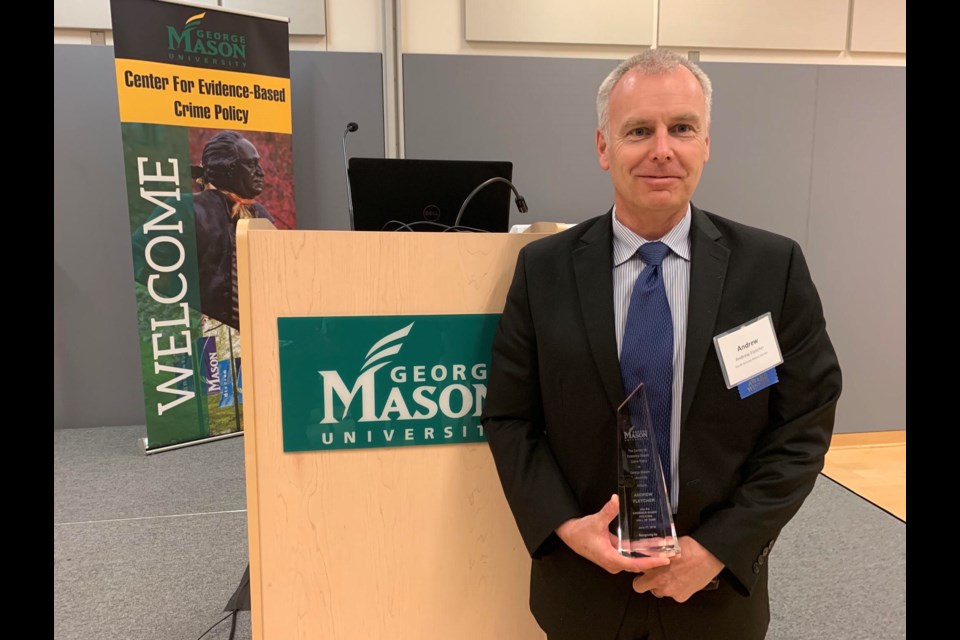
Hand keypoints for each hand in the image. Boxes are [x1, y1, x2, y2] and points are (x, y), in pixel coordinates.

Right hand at [555, 494, 671, 574]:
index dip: (650, 563)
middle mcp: (614, 563)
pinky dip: (644, 553)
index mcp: (610, 558)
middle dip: (656, 560)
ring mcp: (615, 561)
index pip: (634, 564)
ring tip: (669, 550)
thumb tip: (616, 499)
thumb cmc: (581, 531)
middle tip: (675, 555)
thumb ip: (607, 511)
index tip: (664, 560)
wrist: (570, 536)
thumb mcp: (595, 521)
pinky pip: (632, 557)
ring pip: (636, 561)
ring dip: (651, 557)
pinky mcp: (615, 557)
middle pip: (639, 565)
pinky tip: (655, 547)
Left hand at [631, 536, 723, 602]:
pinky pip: (674, 595)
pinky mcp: (681, 596)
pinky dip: (677, 590)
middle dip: (645, 582)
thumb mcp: (665, 546)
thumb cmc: (689, 547)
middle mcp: (659, 582)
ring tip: (672, 575)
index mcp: (652, 568)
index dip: (637, 574)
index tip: (641, 571)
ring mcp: (670, 591)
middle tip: (653, 575)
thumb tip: (645, 551)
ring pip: (659, 591)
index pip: (634, 576)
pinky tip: (683, 579)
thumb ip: (653, 553)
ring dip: (662, 585)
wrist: (708, 555)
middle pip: (640, 587)